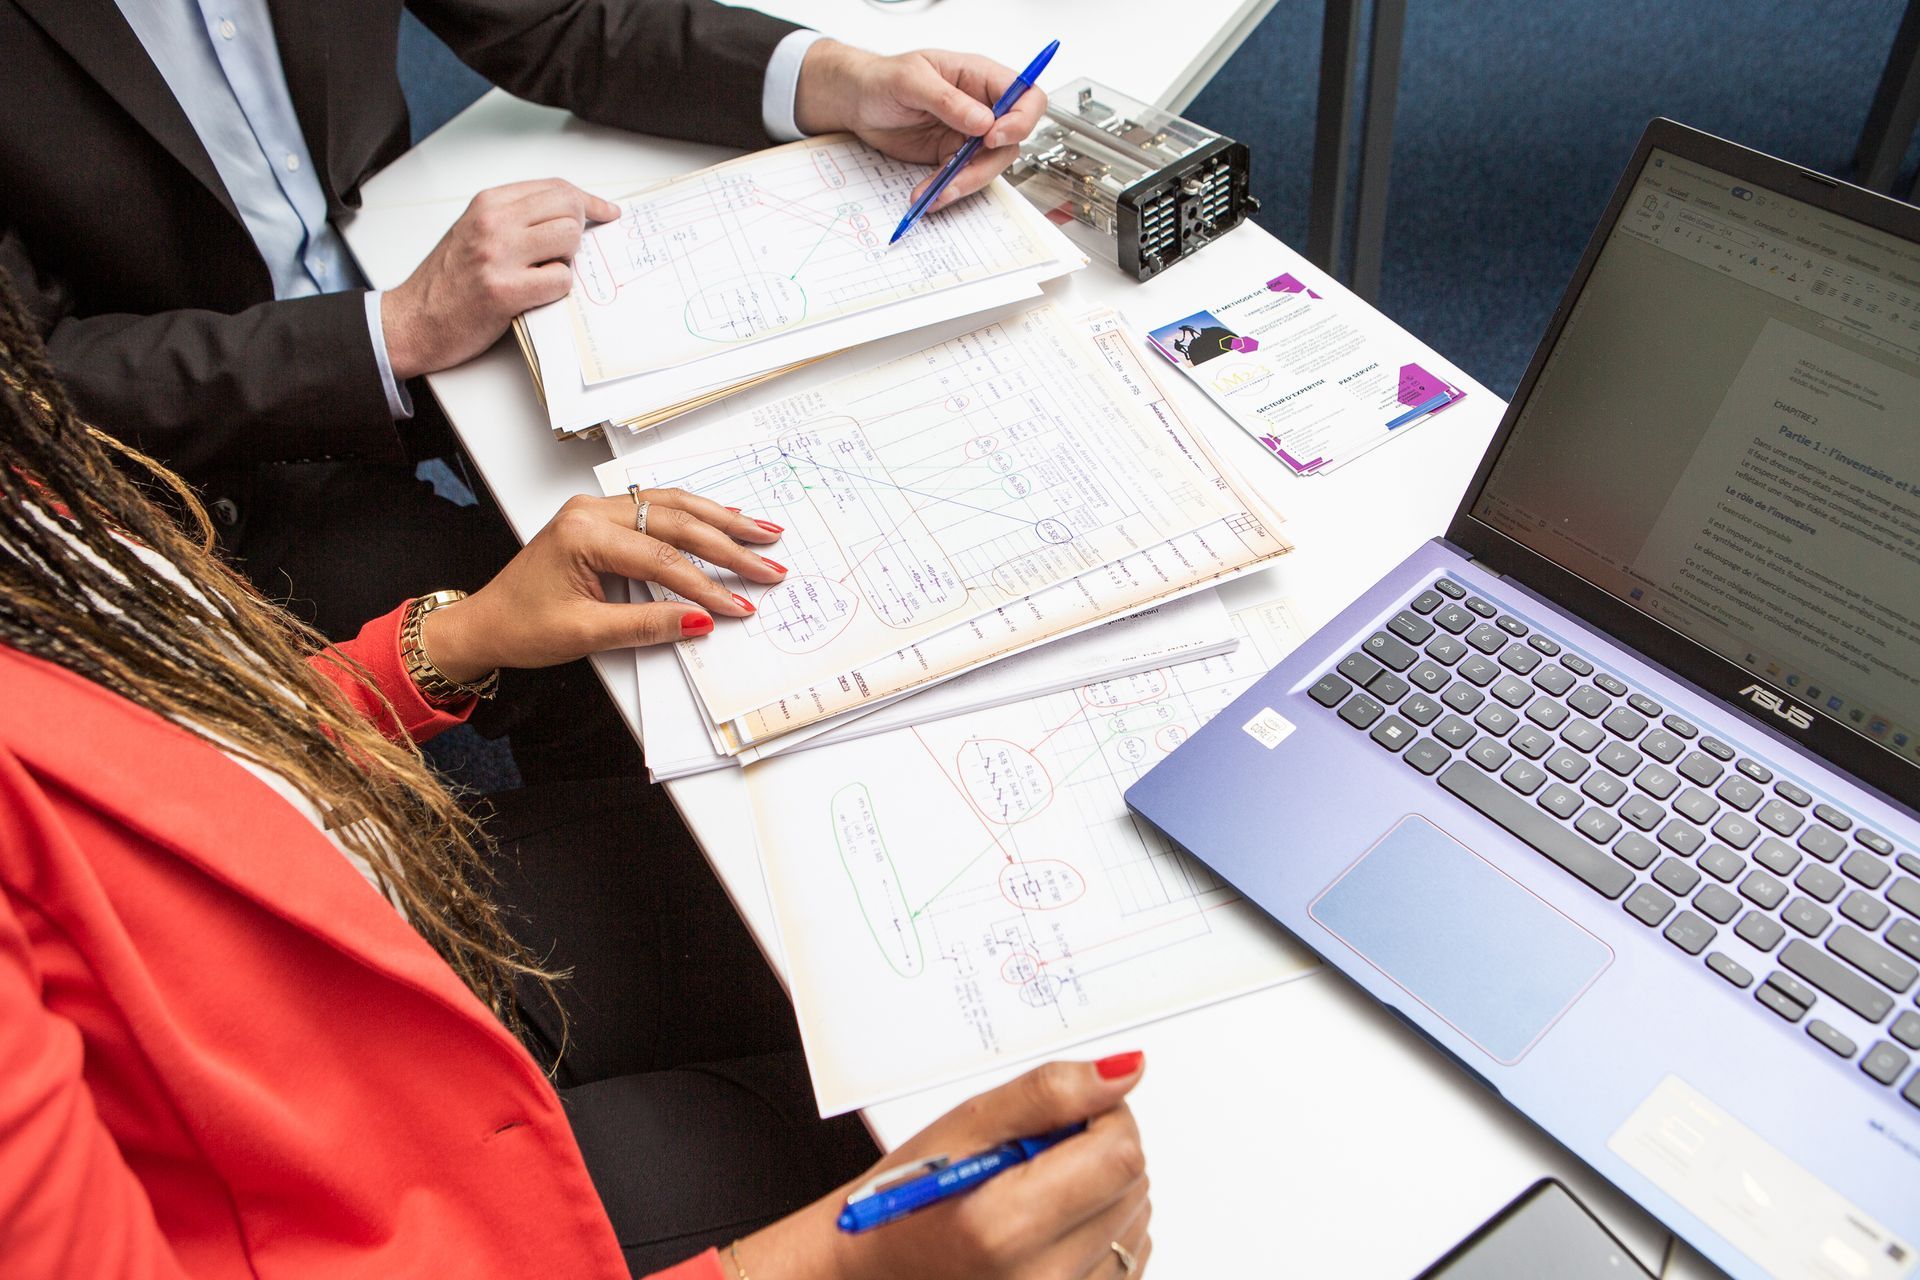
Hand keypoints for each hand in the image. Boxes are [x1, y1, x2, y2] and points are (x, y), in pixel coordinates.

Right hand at [381, 179, 619, 379]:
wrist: (412, 320)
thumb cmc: (447, 281)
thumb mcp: (474, 231)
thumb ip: (516, 218)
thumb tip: (569, 215)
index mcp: (488, 204)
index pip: (555, 187)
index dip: (589, 201)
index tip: (606, 212)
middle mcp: (493, 223)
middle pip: (569, 209)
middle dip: (578, 232)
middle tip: (563, 255)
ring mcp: (498, 256)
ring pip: (569, 240)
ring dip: (567, 261)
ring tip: (542, 274)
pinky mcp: (504, 291)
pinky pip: (560, 281)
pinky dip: (557, 290)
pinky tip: (535, 295)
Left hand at [417, 490, 786, 680]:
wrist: (485, 622)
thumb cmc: (522, 626)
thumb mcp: (585, 633)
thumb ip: (646, 624)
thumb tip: (699, 620)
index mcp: (584, 533)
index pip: (662, 558)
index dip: (706, 585)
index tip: (739, 606)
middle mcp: (592, 511)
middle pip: (676, 521)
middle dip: (729, 544)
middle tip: (769, 562)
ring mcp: (597, 510)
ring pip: (673, 505)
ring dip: (721, 520)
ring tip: (762, 532)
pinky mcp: (602, 519)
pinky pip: (658, 508)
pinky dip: (696, 515)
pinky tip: (725, 517)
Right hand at [734, 1053, 1150, 1279]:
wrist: (880, 1271)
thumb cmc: (910, 1198)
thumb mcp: (967, 1126)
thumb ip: (1050, 1094)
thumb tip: (1126, 1072)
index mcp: (1007, 1226)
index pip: (1120, 1153)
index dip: (1105, 1117)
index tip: (1069, 1113)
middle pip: (1134, 1185)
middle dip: (1100, 1151)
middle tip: (1038, 1152)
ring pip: (1136, 1221)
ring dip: (1103, 1192)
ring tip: (1038, 1192)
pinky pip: (1129, 1259)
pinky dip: (1103, 1231)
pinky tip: (1053, 1225)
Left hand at [793, 41, 1048, 213]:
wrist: (857, 102)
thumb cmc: (882, 78)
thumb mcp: (911, 80)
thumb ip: (948, 100)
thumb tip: (983, 121)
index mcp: (979, 76)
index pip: (1026, 96)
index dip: (1021, 119)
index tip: (993, 136)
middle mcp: (981, 106)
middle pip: (1012, 139)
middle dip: (988, 163)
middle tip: (959, 174)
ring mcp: (968, 134)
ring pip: (989, 165)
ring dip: (965, 183)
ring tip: (936, 192)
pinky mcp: (952, 156)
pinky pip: (962, 178)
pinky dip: (947, 190)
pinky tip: (927, 195)